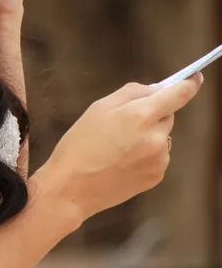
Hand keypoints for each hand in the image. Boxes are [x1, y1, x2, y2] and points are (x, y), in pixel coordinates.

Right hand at [33, 74, 201, 226]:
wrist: (72, 188)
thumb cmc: (79, 145)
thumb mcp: (98, 108)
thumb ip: (131, 93)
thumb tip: (156, 90)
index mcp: (141, 115)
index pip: (179, 95)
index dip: (189, 84)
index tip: (195, 79)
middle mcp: (157, 137)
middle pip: (168, 116)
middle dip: (152, 115)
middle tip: (123, 125)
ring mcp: (160, 159)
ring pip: (163, 137)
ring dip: (149, 137)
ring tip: (119, 148)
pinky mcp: (157, 176)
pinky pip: (158, 156)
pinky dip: (147, 155)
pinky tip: (123, 162)